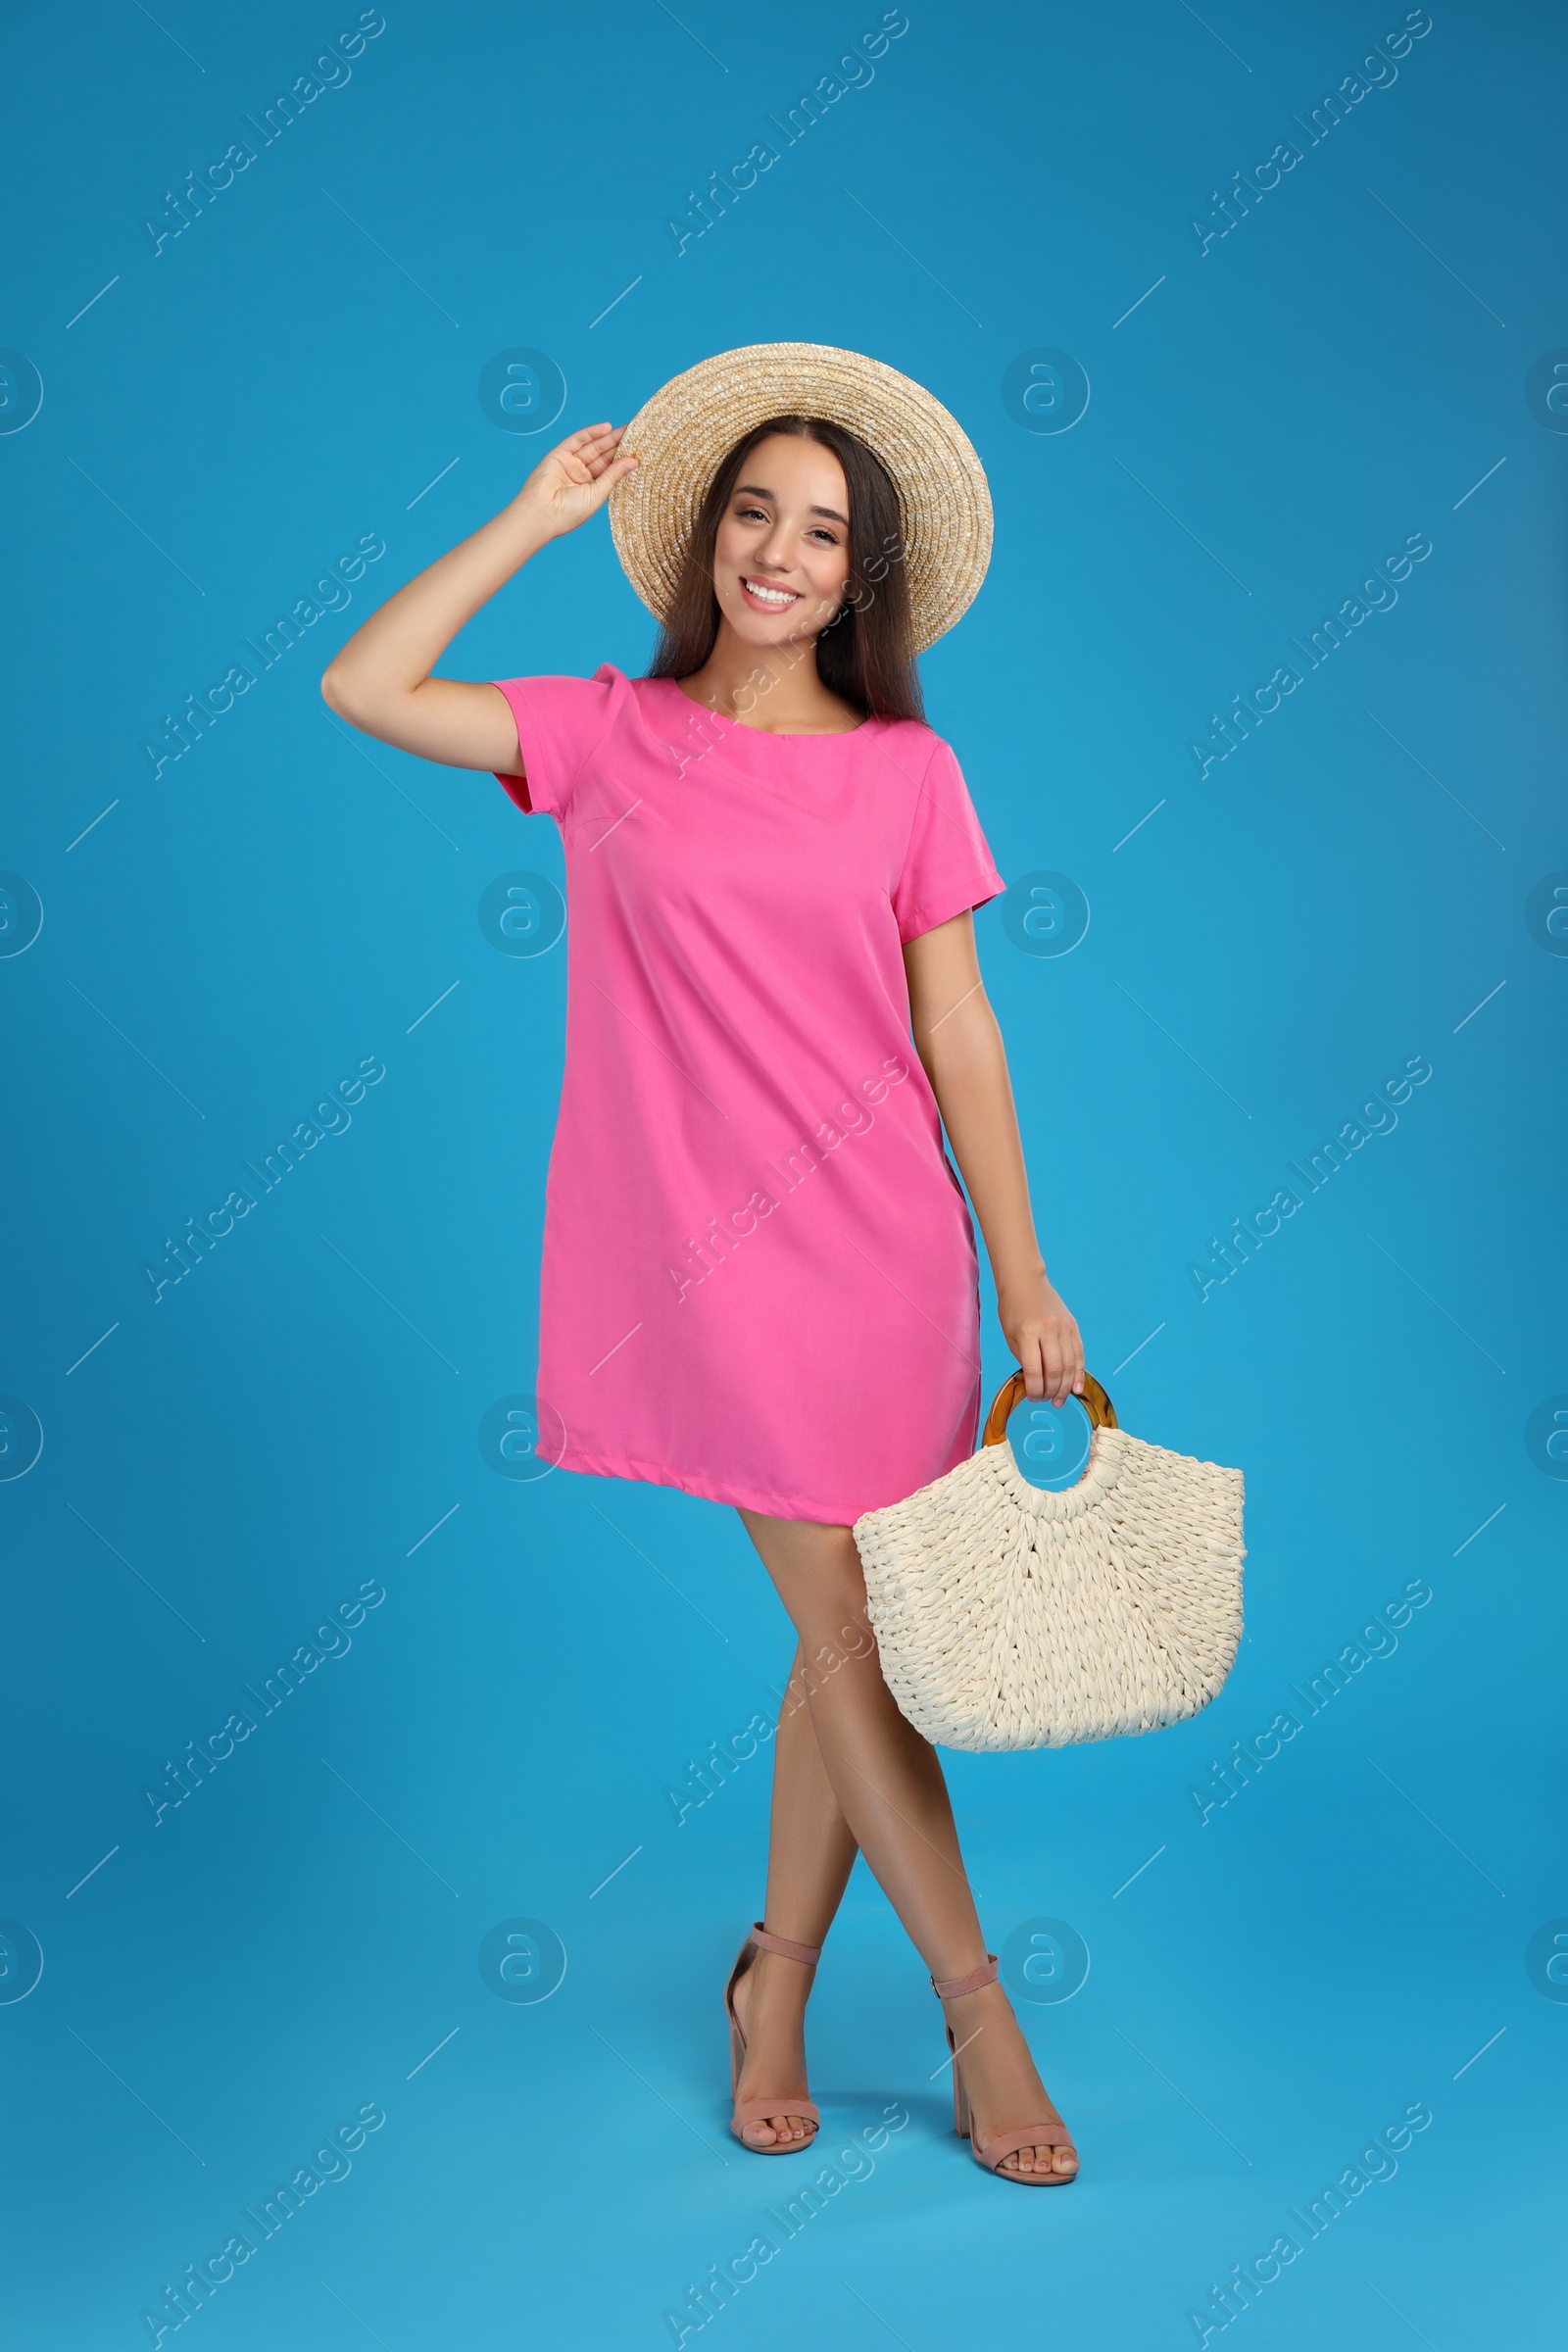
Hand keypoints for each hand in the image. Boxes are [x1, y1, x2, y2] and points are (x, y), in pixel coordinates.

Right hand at [514, 423, 637, 539]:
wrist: (541, 513)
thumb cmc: (568, 513)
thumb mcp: (597, 494)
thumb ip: (613, 475)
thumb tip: (633, 462)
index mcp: (591, 489)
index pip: (610, 470)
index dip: (624, 459)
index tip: (641, 450)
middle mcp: (581, 475)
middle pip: (604, 456)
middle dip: (619, 445)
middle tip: (638, 433)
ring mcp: (570, 464)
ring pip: (593, 447)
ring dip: (609, 437)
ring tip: (628, 429)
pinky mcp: (559, 454)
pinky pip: (577, 440)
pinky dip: (591, 433)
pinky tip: (607, 428)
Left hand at [997, 1270, 1083, 1405]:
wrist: (1025, 1282)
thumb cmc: (1013, 1309)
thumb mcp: (1010, 1335)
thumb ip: (1024, 1358)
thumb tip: (1036, 1382)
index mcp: (1028, 1332)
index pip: (1034, 1369)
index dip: (1034, 1389)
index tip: (1033, 1398)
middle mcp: (1048, 1330)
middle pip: (1055, 1369)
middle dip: (1051, 1391)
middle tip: (1047, 1401)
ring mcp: (1063, 1327)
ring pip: (1069, 1364)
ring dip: (1065, 1387)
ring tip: (1060, 1400)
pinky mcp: (1073, 1326)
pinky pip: (1079, 1353)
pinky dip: (1078, 1373)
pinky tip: (1076, 1388)